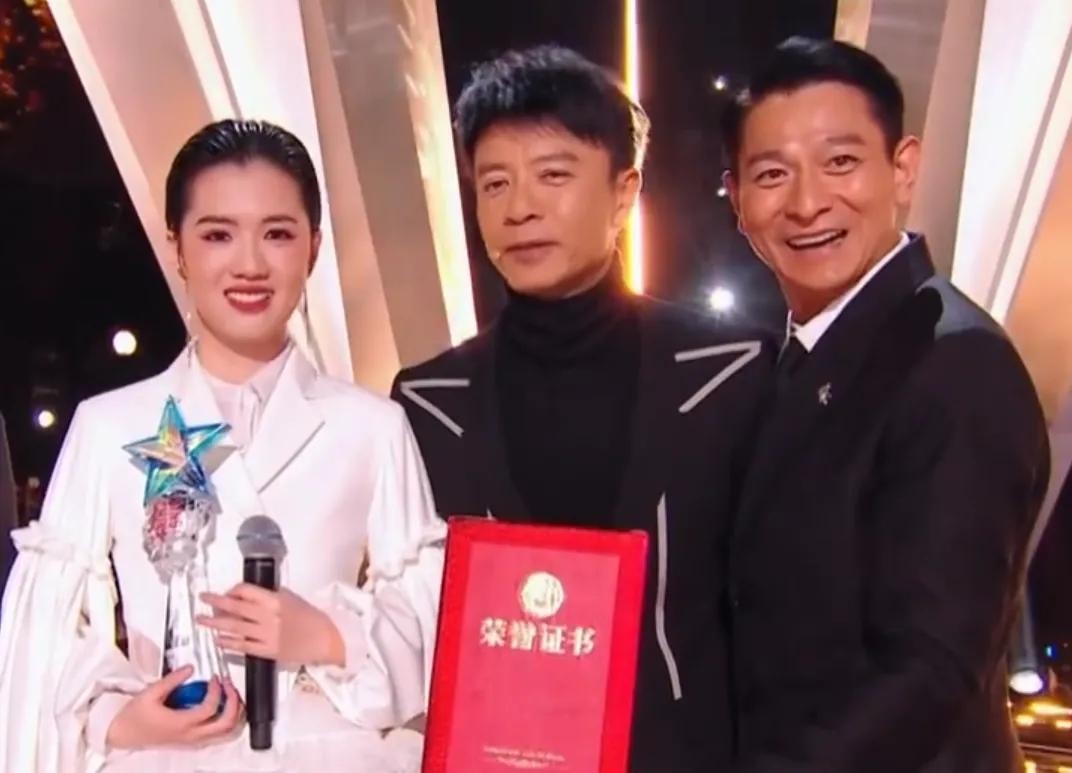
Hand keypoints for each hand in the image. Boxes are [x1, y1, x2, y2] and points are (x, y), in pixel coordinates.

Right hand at [107, 666, 242, 749]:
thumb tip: (190, 668)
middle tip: (229, 687)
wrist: (123, 734)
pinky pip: (218, 736)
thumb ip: (172, 680)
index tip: (215, 678)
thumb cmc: (134, 717)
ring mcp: (192, 741)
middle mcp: (190, 736)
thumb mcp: (150, 693)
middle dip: (233, 703)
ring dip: (234, 713)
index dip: (216, 690)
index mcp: (180, 724)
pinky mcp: (191, 742)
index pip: (209, 708)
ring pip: (225, 733)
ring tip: (231, 696)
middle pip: (225, 724)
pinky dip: (227, 721)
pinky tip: (223, 707)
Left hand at [199, 585, 344, 667]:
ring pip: (234, 627)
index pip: (246, 591)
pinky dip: (228, 642)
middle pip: (235, 607)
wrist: (325, 640)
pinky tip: (218, 640)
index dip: (232, 590)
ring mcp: (266, 635)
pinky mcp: (267, 651)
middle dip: (216, 602)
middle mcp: (268, 617)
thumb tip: (248, 596)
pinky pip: (242, 646)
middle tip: (203, 598)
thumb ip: (270, 596)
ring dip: (215, 623)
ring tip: (202, 620)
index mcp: (275, 600)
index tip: (226, 593)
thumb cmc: (310, 617)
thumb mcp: (291, 598)